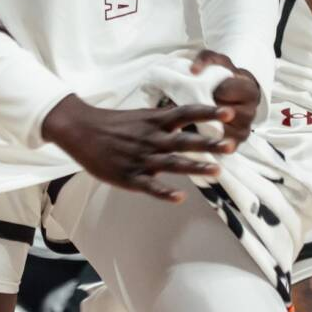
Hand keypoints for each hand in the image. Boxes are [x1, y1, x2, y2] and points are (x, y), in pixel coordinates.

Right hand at [41, 95, 228, 198]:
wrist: (80, 130)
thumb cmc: (112, 124)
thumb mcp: (140, 116)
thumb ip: (163, 120)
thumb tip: (188, 117)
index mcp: (154, 121)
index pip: (186, 113)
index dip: (208, 113)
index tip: (229, 113)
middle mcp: (151, 138)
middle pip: (185, 140)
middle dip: (209, 144)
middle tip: (232, 146)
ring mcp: (141, 158)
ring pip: (173, 163)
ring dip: (196, 167)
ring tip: (217, 170)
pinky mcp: (129, 176)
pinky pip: (149, 186)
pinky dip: (164, 192)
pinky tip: (180, 197)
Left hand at [194, 51, 260, 151]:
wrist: (231, 93)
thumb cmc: (222, 76)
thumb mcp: (216, 61)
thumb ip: (205, 59)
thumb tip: (193, 70)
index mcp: (250, 90)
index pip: (224, 91)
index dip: (209, 88)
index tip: (201, 86)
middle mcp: (251, 112)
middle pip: (221, 112)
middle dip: (205, 106)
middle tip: (192, 102)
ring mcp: (244, 130)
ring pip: (220, 131)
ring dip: (204, 124)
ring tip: (191, 117)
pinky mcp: (236, 144)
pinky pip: (219, 146)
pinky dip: (205, 139)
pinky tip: (194, 131)